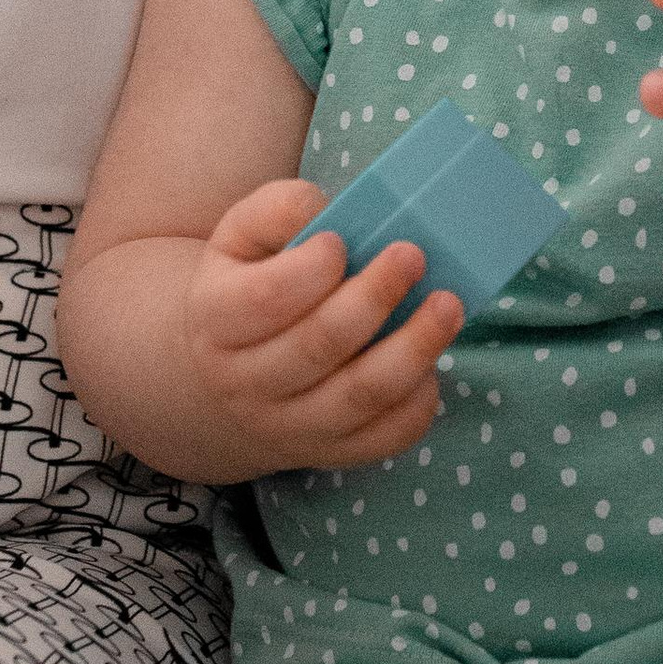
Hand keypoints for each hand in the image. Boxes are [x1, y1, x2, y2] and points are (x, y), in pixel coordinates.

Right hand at [182, 176, 466, 475]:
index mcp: (214, 321)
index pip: (262, 301)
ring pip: (360, 396)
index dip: (307, 271)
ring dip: (414, 349)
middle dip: (373, 297)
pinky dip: (418, 399)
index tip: (340, 241)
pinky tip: (432, 359)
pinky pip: (386, 436)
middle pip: (317, 347)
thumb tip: (323, 210)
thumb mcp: (240, 239)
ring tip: (448, 305)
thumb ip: (274, 212)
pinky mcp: (331, 453)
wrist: (229, 375)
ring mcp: (289, 427)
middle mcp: (244, 384)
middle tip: (413, 254)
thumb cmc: (249, 286)